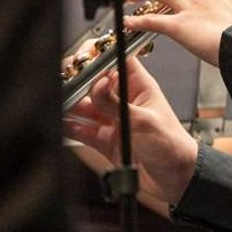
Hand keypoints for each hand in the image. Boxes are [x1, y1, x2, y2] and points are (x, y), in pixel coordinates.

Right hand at [63, 56, 198, 205]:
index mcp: (138, 87)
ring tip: (58, 100)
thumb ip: (116, 103)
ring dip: (69, 103)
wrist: (174, 177)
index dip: (98, 54)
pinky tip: (60, 122)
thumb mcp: (143, 121)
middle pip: (93, 81)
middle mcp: (123, 100)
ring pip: (83, 105)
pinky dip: (69, 126)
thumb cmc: (171, 144)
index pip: (116, 60)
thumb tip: (97, 83)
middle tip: (64, 81)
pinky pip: (81, 129)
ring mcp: (112, 119)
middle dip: (76, 79)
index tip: (81, 57)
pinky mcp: (104, 139)